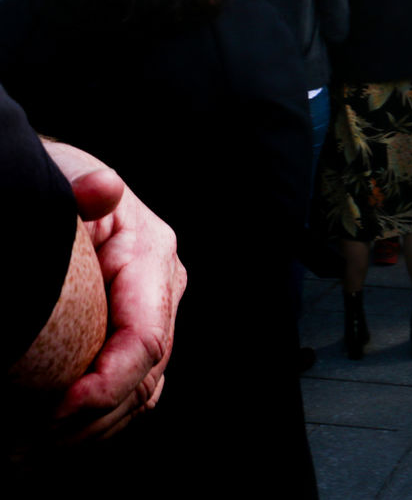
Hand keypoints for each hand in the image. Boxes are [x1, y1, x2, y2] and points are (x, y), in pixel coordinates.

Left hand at [43, 141, 185, 441]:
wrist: (61, 186)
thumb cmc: (55, 183)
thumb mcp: (61, 179)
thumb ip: (82, 187)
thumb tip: (103, 188)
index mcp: (151, 255)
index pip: (146, 341)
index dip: (105, 386)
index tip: (54, 413)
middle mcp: (164, 289)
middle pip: (147, 377)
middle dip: (91, 422)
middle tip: (23, 452)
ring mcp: (155, 314)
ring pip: (143, 393)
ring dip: (92, 433)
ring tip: (29, 457)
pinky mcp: (137, 332)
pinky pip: (131, 389)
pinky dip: (97, 424)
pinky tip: (52, 442)